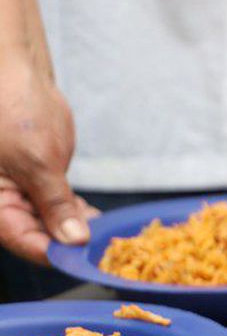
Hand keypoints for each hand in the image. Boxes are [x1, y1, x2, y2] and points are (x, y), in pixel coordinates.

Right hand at [0, 61, 88, 264]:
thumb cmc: (12, 109)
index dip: (56, 255)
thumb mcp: (36, 161)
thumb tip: (73, 241)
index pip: (24, 241)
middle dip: (72, 246)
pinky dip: (78, 216)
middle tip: (105, 253)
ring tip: (107, 240)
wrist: (16, 74)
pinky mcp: (40, 183)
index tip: (86, 262)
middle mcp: (4, 203)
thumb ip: (55, 204)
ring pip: (52, 225)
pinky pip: (59, 208)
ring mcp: (22, 194)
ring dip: (79, 232)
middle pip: (39, 238)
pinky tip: (98, 223)